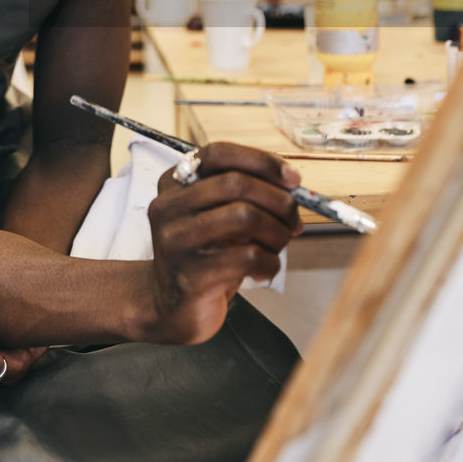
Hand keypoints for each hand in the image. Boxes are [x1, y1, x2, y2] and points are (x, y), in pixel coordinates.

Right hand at [145, 142, 302, 345]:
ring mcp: (177, 240)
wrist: (170, 307)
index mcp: (174, 183)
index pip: (220, 154)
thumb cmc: (203, 255)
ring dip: (277, 232)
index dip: (261, 161)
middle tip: (293, 220)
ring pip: (245, 216)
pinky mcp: (191, 274)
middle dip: (279, 200)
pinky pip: (248, 256)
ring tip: (276, 246)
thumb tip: (292, 188)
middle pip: (236, 183)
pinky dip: (269, 263)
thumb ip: (243, 196)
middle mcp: (169, 206)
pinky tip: (262, 270)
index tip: (293, 178)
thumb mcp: (215, 216)